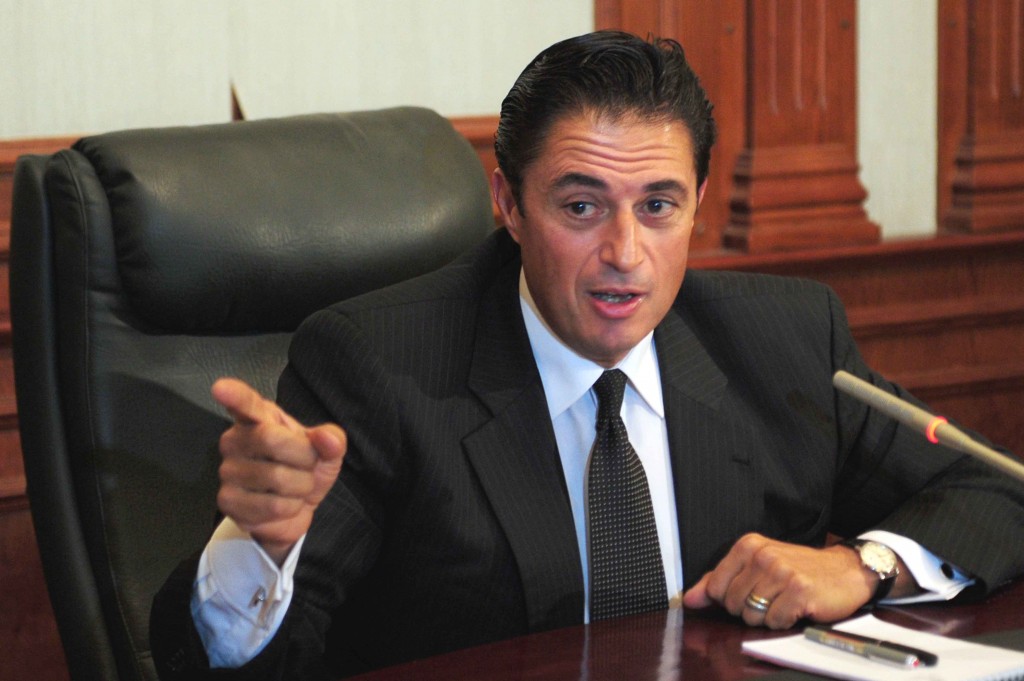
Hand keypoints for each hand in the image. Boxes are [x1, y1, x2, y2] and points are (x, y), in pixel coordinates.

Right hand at [212, 377, 345, 564]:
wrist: (295, 509)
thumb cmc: (304, 469)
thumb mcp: (327, 451)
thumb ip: (331, 440)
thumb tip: (327, 439)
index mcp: (260, 418)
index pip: (245, 404)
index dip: (234, 395)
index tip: (220, 388)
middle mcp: (236, 440)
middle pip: (272, 440)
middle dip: (304, 459)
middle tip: (306, 467)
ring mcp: (228, 470)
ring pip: (277, 478)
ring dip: (300, 488)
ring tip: (294, 487)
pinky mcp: (227, 501)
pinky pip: (272, 506)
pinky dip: (289, 509)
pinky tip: (282, 504)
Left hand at [681, 533, 875, 628]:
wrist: (845, 571)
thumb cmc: (798, 571)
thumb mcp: (756, 567)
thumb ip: (718, 581)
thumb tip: (689, 599)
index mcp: (747, 545)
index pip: (715, 587)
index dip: (728, 600)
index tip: (749, 593)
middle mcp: (762, 555)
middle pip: (732, 604)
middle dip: (749, 609)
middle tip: (771, 597)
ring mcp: (781, 571)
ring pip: (751, 615)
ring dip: (767, 617)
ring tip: (783, 602)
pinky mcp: (799, 590)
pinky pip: (774, 621)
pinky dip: (783, 622)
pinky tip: (796, 608)